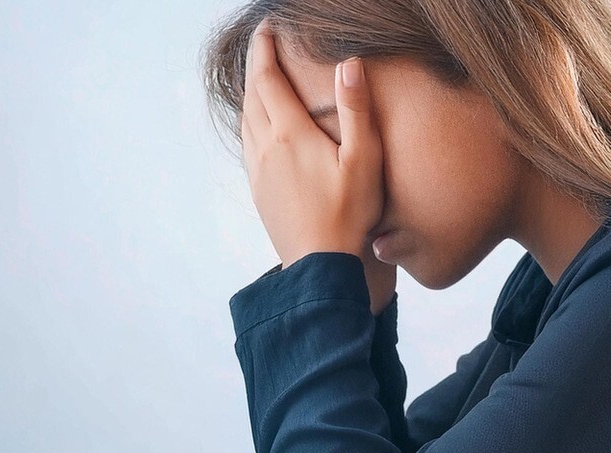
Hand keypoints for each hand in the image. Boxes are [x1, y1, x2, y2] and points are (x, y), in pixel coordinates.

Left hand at [241, 20, 396, 314]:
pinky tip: (260, 126)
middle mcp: (266, 149)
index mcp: (290, 135)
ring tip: (261, 78)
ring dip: (251, 93)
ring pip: (246, 120)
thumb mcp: (364, 160)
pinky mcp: (258, 191)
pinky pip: (247, 145)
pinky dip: (250, 121)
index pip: (268, 80)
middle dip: (256, 66)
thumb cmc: (349, 215)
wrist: (320, 266)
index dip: (264, 50)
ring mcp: (259, 172)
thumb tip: (348, 65)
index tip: (267, 29)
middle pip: (252, 95)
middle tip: (262, 44)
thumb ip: (356, 110)